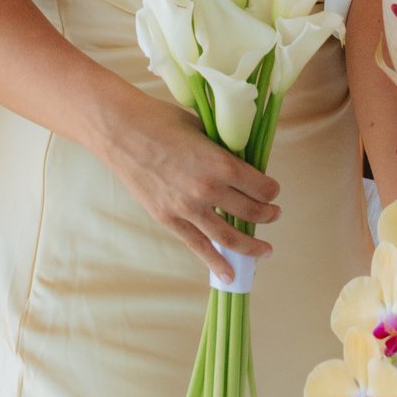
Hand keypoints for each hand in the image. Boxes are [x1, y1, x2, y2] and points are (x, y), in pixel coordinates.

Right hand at [102, 93, 280, 283]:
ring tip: (265, 251)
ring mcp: (186, 208)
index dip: (272, 190)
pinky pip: (197, 246)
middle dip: (268, 215)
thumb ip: (224, 153)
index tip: (273, 191)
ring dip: (251, 246)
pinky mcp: (168, 219)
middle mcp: (208, 190)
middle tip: (274, 214)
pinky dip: (215, 262)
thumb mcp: (205, 131)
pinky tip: (229, 274)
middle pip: (250, 212)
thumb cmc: (164, 121)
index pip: (261, 188)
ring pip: (228, 236)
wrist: (122, 131)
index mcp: (221, 164)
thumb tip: (244, 166)